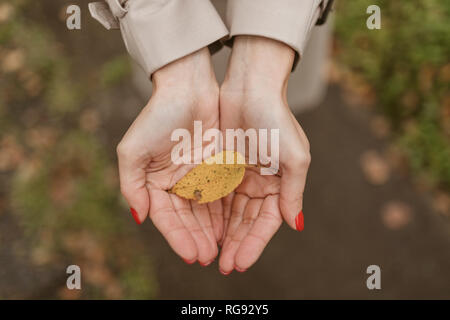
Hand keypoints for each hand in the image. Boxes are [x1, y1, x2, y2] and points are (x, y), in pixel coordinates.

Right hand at [117, 48, 221, 264]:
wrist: (188, 86)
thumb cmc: (157, 115)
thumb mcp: (133, 150)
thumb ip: (131, 186)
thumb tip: (139, 217)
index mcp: (154, 181)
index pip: (166, 217)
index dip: (178, 238)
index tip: (192, 255)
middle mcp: (175, 182)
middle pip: (186, 218)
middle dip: (197, 238)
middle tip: (209, 257)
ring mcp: (196, 175)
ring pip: (205, 210)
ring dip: (211, 230)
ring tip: (221, 249)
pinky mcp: (216, 166)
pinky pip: (221, 194)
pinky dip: (224, 212)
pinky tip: (230, 227)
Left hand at [218, 36, 310, 273]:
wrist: (250, 87)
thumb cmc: (275, 118)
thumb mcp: (294, 156)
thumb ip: (292, 191)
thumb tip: (296, 223)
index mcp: (278, 184)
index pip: (266, 223)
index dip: (254, 244)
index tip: (240, 263)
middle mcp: (259, 183)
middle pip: (246, 222)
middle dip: (235, 244)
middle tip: (223, 266)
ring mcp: (239, 175)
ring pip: (229, 212)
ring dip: (221, 233)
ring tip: (210, 254)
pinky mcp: (221, 166)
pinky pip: (214, 195)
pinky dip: (210, 213)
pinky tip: (203, 229)